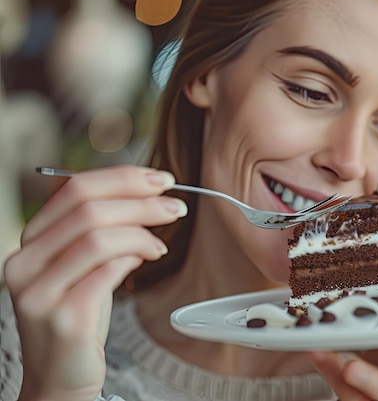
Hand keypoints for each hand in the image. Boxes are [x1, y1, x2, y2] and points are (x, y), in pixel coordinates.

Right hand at [3, 166, 186, 400]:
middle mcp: (24, 263)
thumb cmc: (79, 315)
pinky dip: (134, 257)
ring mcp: (39, 292)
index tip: (160, 180)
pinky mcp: (63, 318)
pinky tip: (149, 257)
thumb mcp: (82, 266)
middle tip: (175, 206)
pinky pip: (106, 272)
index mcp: (30, 242)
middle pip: (88, 209)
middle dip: (141, 202)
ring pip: (97, 238)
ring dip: (142, 232)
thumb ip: (99, 231)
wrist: (60, 377)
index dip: (123, 179)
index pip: (74, 189)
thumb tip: (146, 195)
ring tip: (161, 242)